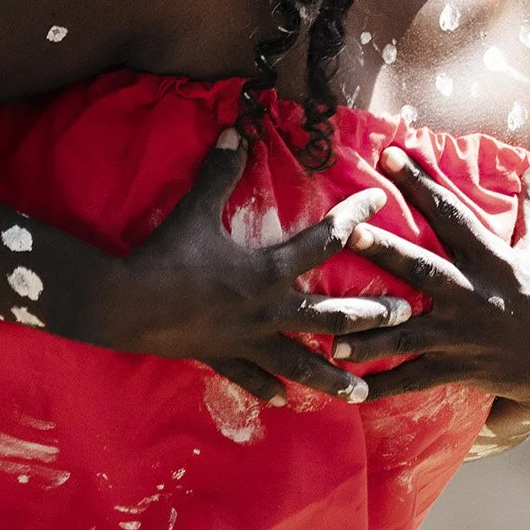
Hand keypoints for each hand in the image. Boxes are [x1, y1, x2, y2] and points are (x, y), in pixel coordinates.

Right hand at [82, 129, 409, 402]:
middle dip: (369, 315)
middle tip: (403, 315)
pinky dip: (268, 388)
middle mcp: (267, 310)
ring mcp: (247, 339)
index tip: (380, 203)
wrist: (126, 304)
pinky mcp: (223, 357)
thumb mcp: (195, 209)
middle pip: (329, 315)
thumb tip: (235, 129)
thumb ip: (220, 171)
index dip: (354, 216)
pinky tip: (285, 400)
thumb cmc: (164, 255)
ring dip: (333, 376)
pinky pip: (251, 378)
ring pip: (300, 362)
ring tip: (363, 391)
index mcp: (268, 270)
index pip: (324, 240)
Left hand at [333, 147, 529, 428]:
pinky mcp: (460, 368)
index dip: (422, 183)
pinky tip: (348, 389)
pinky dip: (382, 386)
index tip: (391, 155)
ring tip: (330, 331)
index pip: (452, 214)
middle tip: (348, 231)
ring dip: (370, 330)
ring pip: (409, 332)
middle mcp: (475, 295)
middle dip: (385, 250)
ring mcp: (464, 335)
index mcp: (493, 260)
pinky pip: (415, 379)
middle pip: (423, 269)